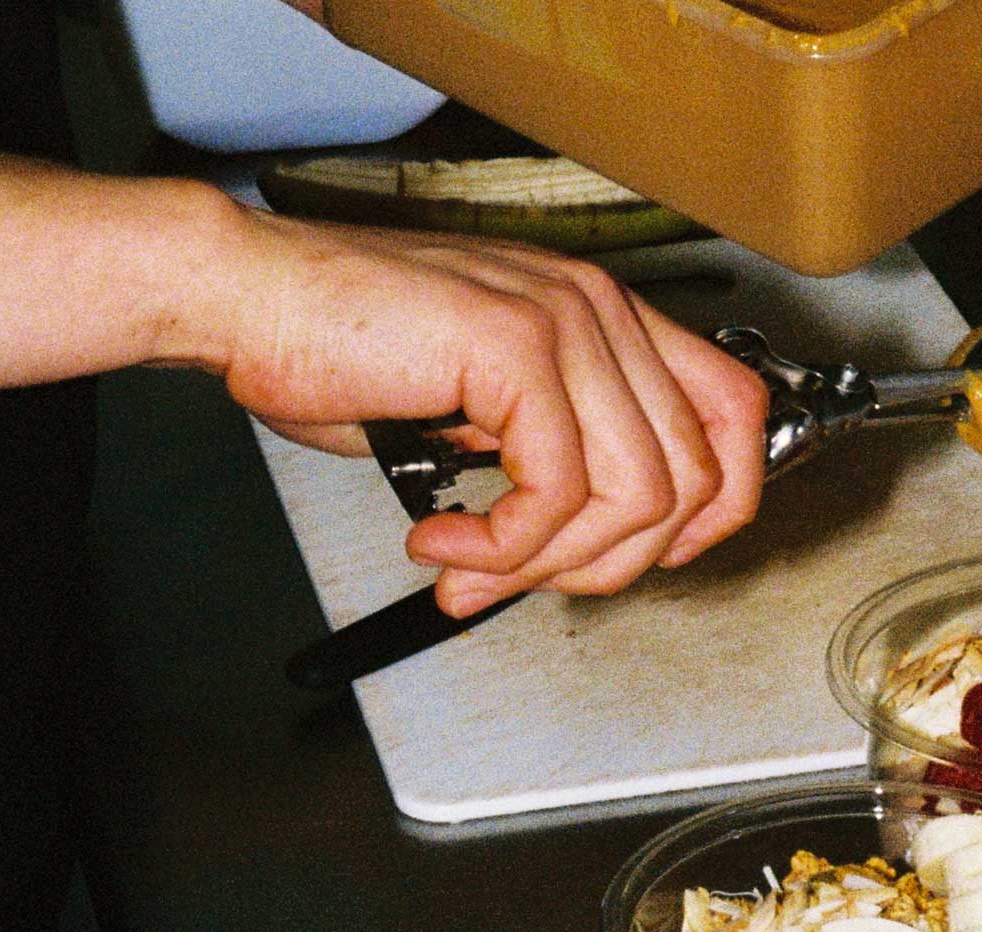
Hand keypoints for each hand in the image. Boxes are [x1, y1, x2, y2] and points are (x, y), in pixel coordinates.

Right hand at [0, 148, 766, 615]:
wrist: (248, 300)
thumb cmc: (338, 351)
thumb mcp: (475, 417)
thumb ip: (549, 462)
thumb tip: (592, 545)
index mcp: (601, 318)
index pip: (733, 414)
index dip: (716, 506)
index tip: (645, 558)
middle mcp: (597, 310)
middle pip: (691, 477)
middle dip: (607, 563)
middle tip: (521, 581)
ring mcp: (563, 322)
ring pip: (632, 498)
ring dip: (547, 565)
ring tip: (470, 568)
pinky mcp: (514, 346)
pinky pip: (557, 493)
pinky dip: (503, 548)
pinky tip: (443, 541)